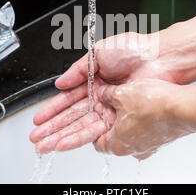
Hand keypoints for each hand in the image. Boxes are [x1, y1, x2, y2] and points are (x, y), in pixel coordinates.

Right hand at [30, 32, 178, 152]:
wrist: (159, 57)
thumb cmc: (133, 49)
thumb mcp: (98, 52)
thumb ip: (77, 70)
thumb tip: (59, 83)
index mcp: (93, 79)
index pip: (68, 98)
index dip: (52, 109)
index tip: (39, 119)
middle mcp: (100, 96)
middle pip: (71, 115)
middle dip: (52, 127)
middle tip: (36, 138)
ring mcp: (109, 107)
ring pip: (80, 125)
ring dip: (61, 136)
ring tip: (45, 145)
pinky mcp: (119, 117)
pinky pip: (96, 129)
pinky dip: (79, 136)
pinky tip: (66, 143)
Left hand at [94, 79, 194, 159]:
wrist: (184, 107)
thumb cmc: (154, 104)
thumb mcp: (121, 93)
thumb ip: (107, 95)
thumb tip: (103, 94)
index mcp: (118, 145)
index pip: (97, 143)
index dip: (94, 128)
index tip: (95, 117)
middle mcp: (133, 151)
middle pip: (115, 138)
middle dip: (113, 121)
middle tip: (113, 105)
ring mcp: (149, 147)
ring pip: (132, 133)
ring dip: (130, 119)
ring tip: (132, 101)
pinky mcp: (161, 140)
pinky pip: (147, 130)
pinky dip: (144, 119)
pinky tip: (147, 103)